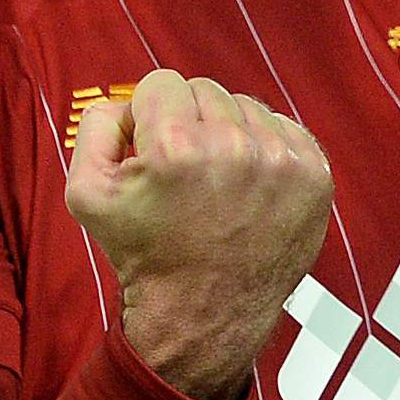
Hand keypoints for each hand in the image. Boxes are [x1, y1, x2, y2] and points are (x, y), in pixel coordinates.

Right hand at [62, 70, 333, 399]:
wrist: (203, 316)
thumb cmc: (144, 254)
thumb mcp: (85, 192)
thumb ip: (96, 125)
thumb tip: (130, 100)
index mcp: (176, 147)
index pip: (161, 83)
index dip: (147, 116)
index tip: (151, 152)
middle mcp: (234, 148)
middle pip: (205, 90)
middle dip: (187, 122)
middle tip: (184, 174)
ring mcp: (282, 162)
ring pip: (246, 106)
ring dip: (227, 133)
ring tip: (216, 184)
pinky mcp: (314, 177)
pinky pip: (284, 128)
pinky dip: (264, 149)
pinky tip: (248, 187)